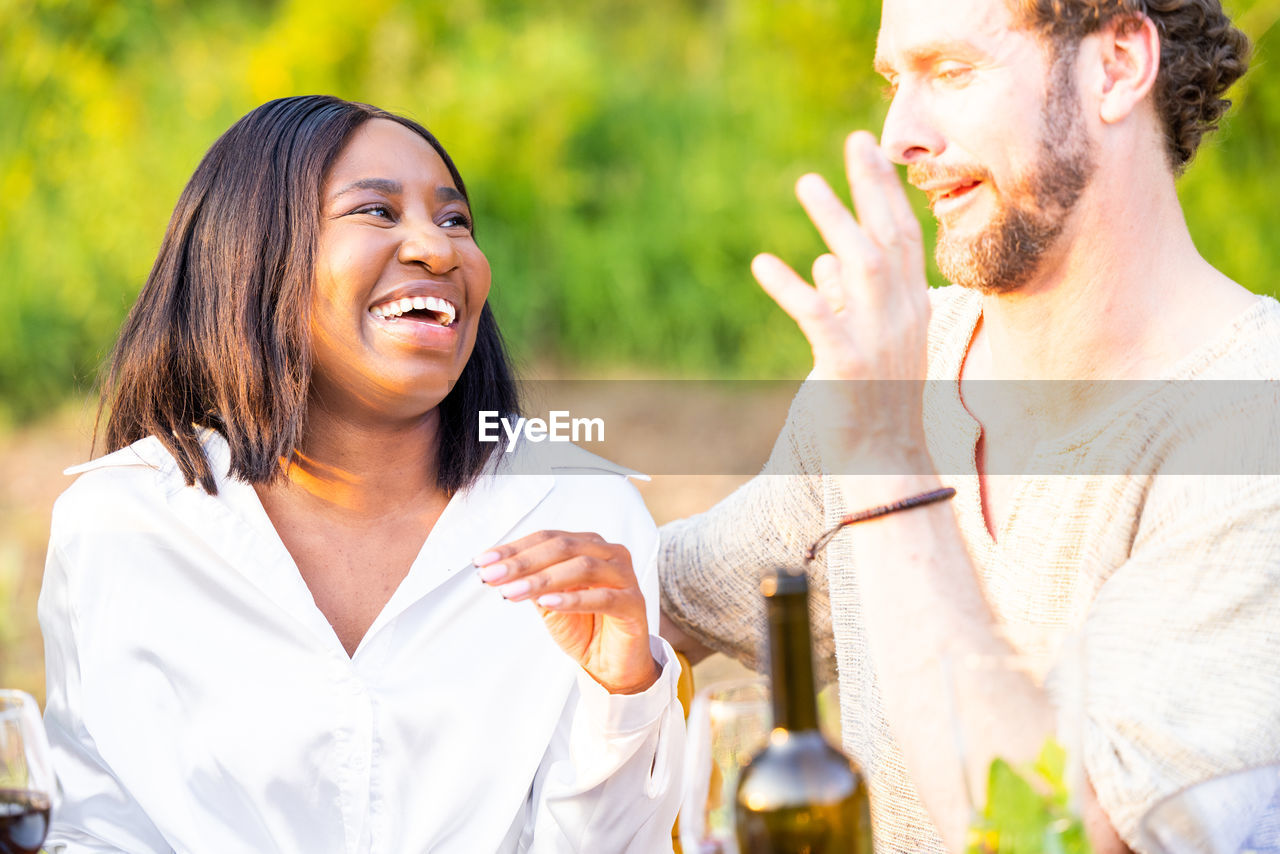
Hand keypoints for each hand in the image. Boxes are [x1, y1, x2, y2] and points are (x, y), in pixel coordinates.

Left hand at [475, 531, 660, 693]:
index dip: (514, 548)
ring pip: (581, 568)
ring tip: (511, 592)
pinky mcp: (633, 604)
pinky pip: (603, 597)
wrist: (613, 664)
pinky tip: (547, 602)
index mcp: (588, 546)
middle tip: (492, 576)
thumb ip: (532, 583)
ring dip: (542, 579)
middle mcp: (609, 554)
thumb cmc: (584, 627)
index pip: (548, 538)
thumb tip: (499, 570)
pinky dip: (572, 599)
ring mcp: (625, 577)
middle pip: (563, 548)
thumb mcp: (549, 602)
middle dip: (522, 562)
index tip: (483, 561)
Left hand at [752, 131, 931, 467]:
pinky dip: (791, 288)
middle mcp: (903, 317)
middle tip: (853, 142)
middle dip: (872, 188)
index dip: (887, 193)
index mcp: (910, 309)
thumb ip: (846, 300)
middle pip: (890, 239)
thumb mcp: (867, 343)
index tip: (870, 151)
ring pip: (863, 266)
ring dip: (835, 221)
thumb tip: (823, 261)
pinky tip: (762, 264)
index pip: (905, 238)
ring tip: (806, 183)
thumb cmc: (874, 403)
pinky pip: (819, 318)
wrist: (887, 462)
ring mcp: (879, 341)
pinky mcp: (849, 367)